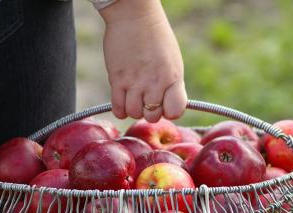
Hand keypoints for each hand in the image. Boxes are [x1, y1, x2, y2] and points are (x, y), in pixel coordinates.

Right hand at [99, 0, 186, 121]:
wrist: (134, 16)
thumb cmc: (156, 37)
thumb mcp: (173, 61)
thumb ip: (172, 84)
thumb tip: (168, 105)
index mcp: (173, 77)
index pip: (175, 111)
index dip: (169, 112)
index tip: (165, 105)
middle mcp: (155, 83)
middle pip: (152, 116)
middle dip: (150, 111)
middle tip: (146, 99)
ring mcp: (135, 82)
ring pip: (134, 113)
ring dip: (134, 109)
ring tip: (134, 97)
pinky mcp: (117, 80)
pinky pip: (118, 108)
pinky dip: (120, 110)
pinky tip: (123, 101)